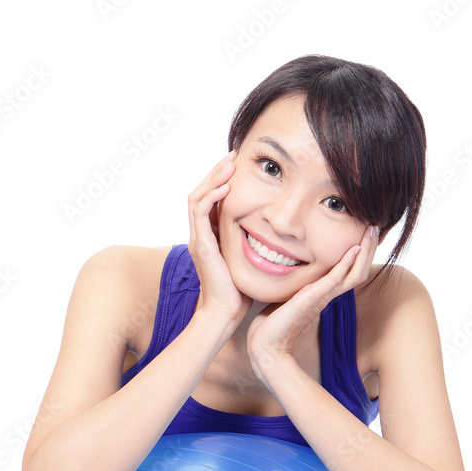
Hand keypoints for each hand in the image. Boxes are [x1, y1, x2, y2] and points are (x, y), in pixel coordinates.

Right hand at [187, 152, 252, 325]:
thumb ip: (253, 243)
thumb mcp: (248, 260)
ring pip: (197, 197)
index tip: (239, 165)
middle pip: (201, 192)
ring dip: (214, 177)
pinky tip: (226, 187)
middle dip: (217, 171)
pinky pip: (199, 212)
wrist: (225, 314)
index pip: (211, 200)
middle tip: (234, 154)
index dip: (222, 180)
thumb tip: (274, 232)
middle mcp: (200, 235)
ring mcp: (198, 240)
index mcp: (210, 237)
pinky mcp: (200, 246)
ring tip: (229, 163)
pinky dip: (211, 196)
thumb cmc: (239, 293)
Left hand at [246, 225, 379, 382]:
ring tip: (372, 230)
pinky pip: (335, 279)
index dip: (360, 253)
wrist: (266, 346)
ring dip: (365, 251)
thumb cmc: (272, 324)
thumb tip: (286, 271)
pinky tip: (355, 248)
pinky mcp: (312, 299)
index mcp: (322, 294)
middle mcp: (326, 295)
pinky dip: (346, 264)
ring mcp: (322, 297)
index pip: (349, 271)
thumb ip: (293, 286)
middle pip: (359, 270)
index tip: (364, 232)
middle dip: (369, 248)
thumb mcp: (285, 297)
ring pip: (354, 273)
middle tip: (375, 226)